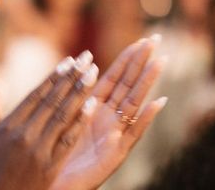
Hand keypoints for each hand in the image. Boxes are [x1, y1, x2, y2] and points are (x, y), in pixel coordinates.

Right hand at [0, 52, 98, 189]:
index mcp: (8, 127)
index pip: (36, 95)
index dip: (54, 77)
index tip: (69, 61)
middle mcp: (24, 134)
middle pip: (52, 100)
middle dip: (72, 78)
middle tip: (88, 59)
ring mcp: (38, 151)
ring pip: (63, 115)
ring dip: (80, 93)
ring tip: (93, 74)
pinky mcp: (49, 168)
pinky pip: (67, 141)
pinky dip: (80, 122)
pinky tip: (91, 106)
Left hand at [51, 37, 167, 189]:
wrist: (54, 182)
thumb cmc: (55, 151)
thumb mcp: (62, 117)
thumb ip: (72, 93)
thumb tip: (77, 64)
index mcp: (94, 107)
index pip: (114, 77)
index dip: (127, 59)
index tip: (141, 39)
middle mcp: (108, 118)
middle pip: (128, 85)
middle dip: (142, 62)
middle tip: (157, 40)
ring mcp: (114, 134)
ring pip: (134, 102)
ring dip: (147, 82)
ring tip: (161, 61)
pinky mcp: (116, 153)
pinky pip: (133, 133)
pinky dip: (146, 117)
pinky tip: (159, 102)